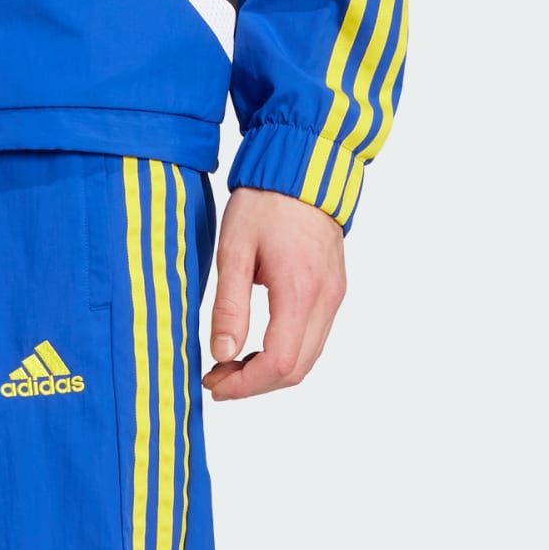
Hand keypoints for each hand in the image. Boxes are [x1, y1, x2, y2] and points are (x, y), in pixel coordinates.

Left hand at [203, 189, 345, 400]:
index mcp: (299, 290)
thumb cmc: (266, 201)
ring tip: (230, 363)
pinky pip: (312, 339)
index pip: (279, 363)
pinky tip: (254, 344)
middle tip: (217, 377)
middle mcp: (325, 299)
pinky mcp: (333, 290)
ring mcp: (334, 296)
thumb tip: (222, 355)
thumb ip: (229, 307)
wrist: (303, 164)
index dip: (245, 385)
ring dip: (269, 371)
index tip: (214, 383)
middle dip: (254, 384)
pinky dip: (284, 353)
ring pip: (307, 359)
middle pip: (296, 370)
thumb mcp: (233, 251)